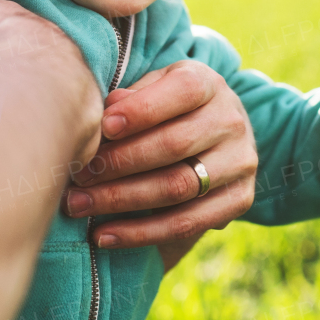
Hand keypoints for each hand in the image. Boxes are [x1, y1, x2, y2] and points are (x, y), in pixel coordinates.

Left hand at [60, 60, 256, 268]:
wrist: (216, 134)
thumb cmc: (168, 107)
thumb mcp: (153, 88)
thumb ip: (131, 96)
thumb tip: (105, 113)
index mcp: (209, 84)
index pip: (182, 91)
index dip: (142, 110)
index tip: (103, 127)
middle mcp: (231, 121)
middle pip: (174, 145)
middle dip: (120, 162)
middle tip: (78, 175)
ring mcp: (240, 162)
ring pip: (178, 187)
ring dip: (122, 200)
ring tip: (80, 205)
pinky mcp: (239, 199)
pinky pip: (187, 223)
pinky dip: (141, 233)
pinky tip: (105, 235)